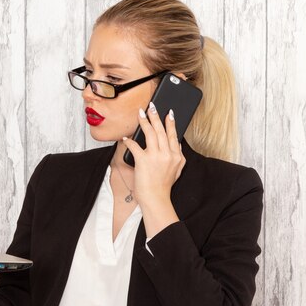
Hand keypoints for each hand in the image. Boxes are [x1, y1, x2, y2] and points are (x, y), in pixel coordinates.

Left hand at [121, 102, 184, 237]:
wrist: (156, 199)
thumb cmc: (164, 186)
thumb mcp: (177, 170)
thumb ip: (179, 156)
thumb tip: (178, 144)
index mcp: (176, 156)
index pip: (174, 135)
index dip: (171, 122)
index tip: (169, 112)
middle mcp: (167, 154)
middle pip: (161, 130)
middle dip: (156, 116)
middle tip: (152, 106)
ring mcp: (156, 157)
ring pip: (150, 134)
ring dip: (145, 121)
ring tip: (141, 113)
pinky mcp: (143, 160)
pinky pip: (135, 146)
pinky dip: (130, 141)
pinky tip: (126, 137)